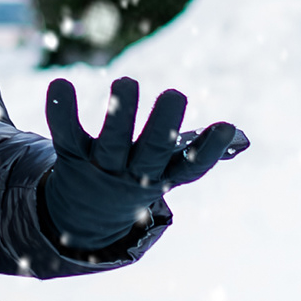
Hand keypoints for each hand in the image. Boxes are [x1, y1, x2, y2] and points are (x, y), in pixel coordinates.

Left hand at [36, 76, 250, 263]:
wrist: (86, 217)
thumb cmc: (139, 177)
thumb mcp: (168, 171)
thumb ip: (197, 152)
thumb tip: (239, 136)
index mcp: (164, 177)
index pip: (191, 169)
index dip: (209, 151)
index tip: (226, 127)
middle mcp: (135, 175)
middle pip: (151, 153)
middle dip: (163, 127)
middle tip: (175, 95)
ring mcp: (102, 168)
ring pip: (112, 144)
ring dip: (120, 115)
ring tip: (127, 82)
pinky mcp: (72, 157)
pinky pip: (66, 135)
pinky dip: (62, 112)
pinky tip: (61, 85)